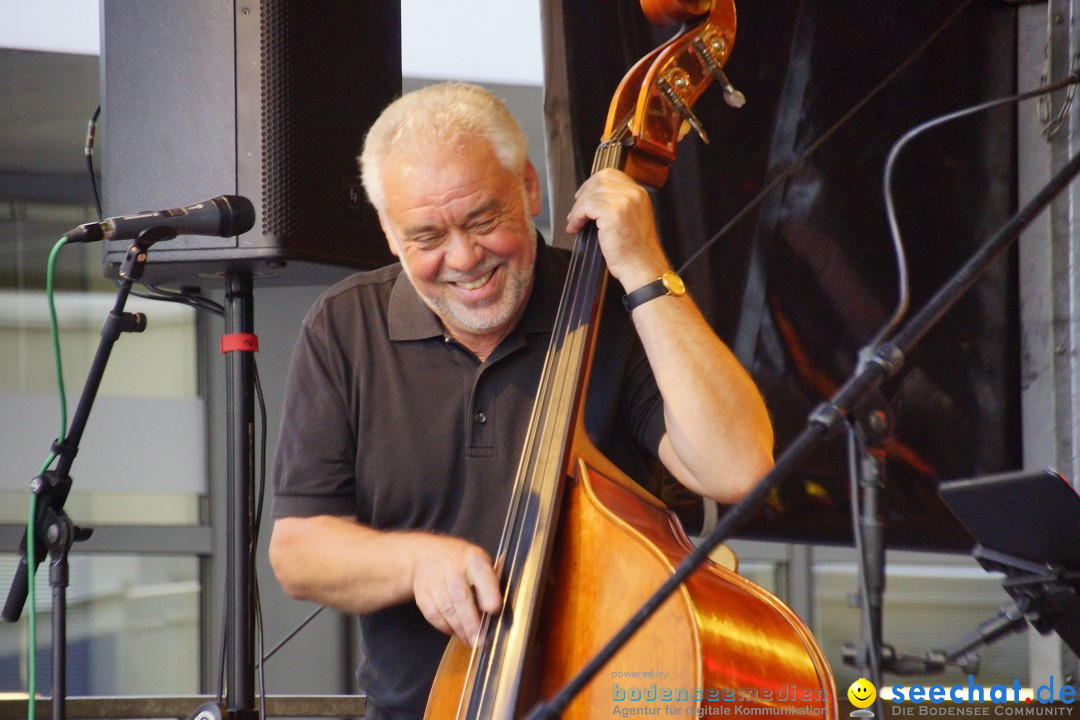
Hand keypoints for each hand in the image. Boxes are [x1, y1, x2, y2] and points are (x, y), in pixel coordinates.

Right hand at [408, 533, 501, 644]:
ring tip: (470, 641)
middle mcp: (452, 567)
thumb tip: (495, 611)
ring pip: (446, 608)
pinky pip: (433, 614)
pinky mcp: (422, 593)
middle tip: (479, 640)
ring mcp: (434, 579)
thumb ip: (489, 583)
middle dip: (471, 622)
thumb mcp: (480, 563)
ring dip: (459, 629)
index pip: (482, 575)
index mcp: (473, 559)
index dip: (488, 592)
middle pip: (460, 596)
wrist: (426, 555)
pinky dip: (445, 627)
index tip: (494, 609)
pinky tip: (455, 632)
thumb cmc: (462, 563)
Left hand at [565, 168, 669, 292]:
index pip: (612, 175)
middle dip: (584, 194)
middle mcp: (633, 193)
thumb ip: (618, 205)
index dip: (593, 183)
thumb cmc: (635, 251)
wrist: (642, 267)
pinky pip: (585, 207)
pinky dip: (576, 217)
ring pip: (590, 195)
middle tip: (576, 210)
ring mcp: (624, 201)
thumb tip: (593, 199)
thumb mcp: (632, 219)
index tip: (584, 195)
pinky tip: (575, 228)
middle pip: (599, 180)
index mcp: (639, 193)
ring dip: (578, 209)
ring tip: (575, 223)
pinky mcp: (612, 213)